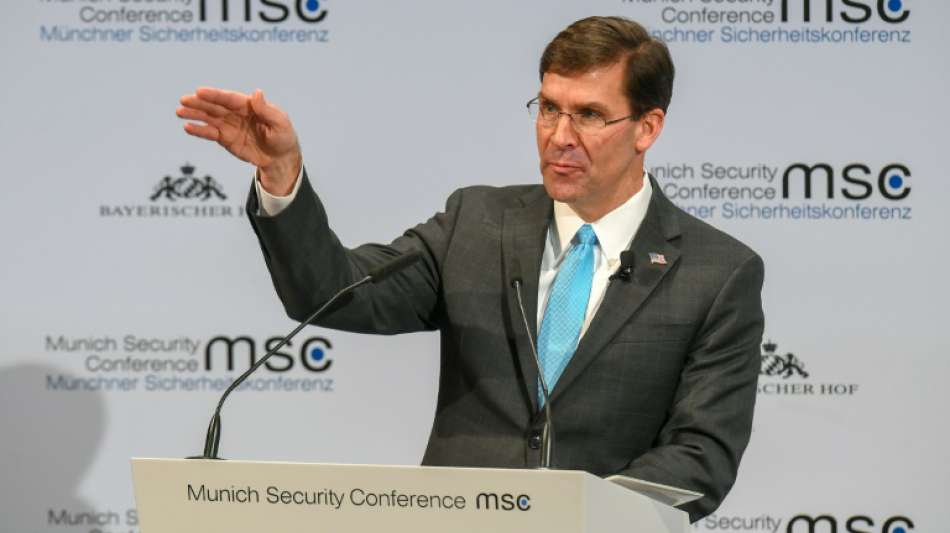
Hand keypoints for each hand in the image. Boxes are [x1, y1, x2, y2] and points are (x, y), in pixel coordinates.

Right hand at [177, 87, 301, 194]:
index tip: (200, 91)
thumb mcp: (280, 123)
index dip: (215, 95)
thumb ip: (266, 110)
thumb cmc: (283, 137)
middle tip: (184, 100)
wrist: (279, 158)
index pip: (229, 98)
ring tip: (179, 112)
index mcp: (248, 105)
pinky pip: (210, 133)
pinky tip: (187, 128)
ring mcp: (229, 125)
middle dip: (199, 103)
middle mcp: (236, 113)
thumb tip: (256, 93)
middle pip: (215, 106)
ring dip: (194, 115)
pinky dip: (199, 131)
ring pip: (209, 118)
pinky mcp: (225, 139)